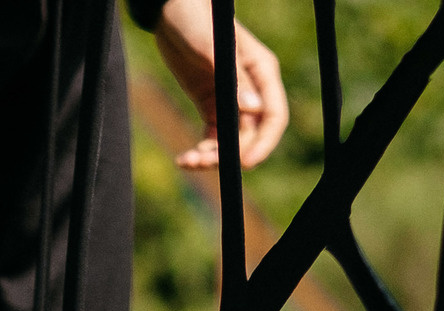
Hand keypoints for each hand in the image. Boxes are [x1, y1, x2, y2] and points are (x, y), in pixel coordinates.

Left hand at [152, 0, 290, 170]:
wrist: (170, 12)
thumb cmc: (195, 19)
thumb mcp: (211, 46)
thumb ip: (234, 76)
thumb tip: (253, 109)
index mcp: (261, 72)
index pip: (273, 115)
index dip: (264, 142)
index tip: (245, 162)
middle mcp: (250, 90)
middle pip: (250, 134)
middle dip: (229, 153)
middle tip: (201, 161)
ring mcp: (231, 99)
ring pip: (230, 140)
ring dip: (212, 156)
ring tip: (189, 161)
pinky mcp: (211, 105)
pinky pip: (212, 137)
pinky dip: (201, 151)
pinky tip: (185, 158)